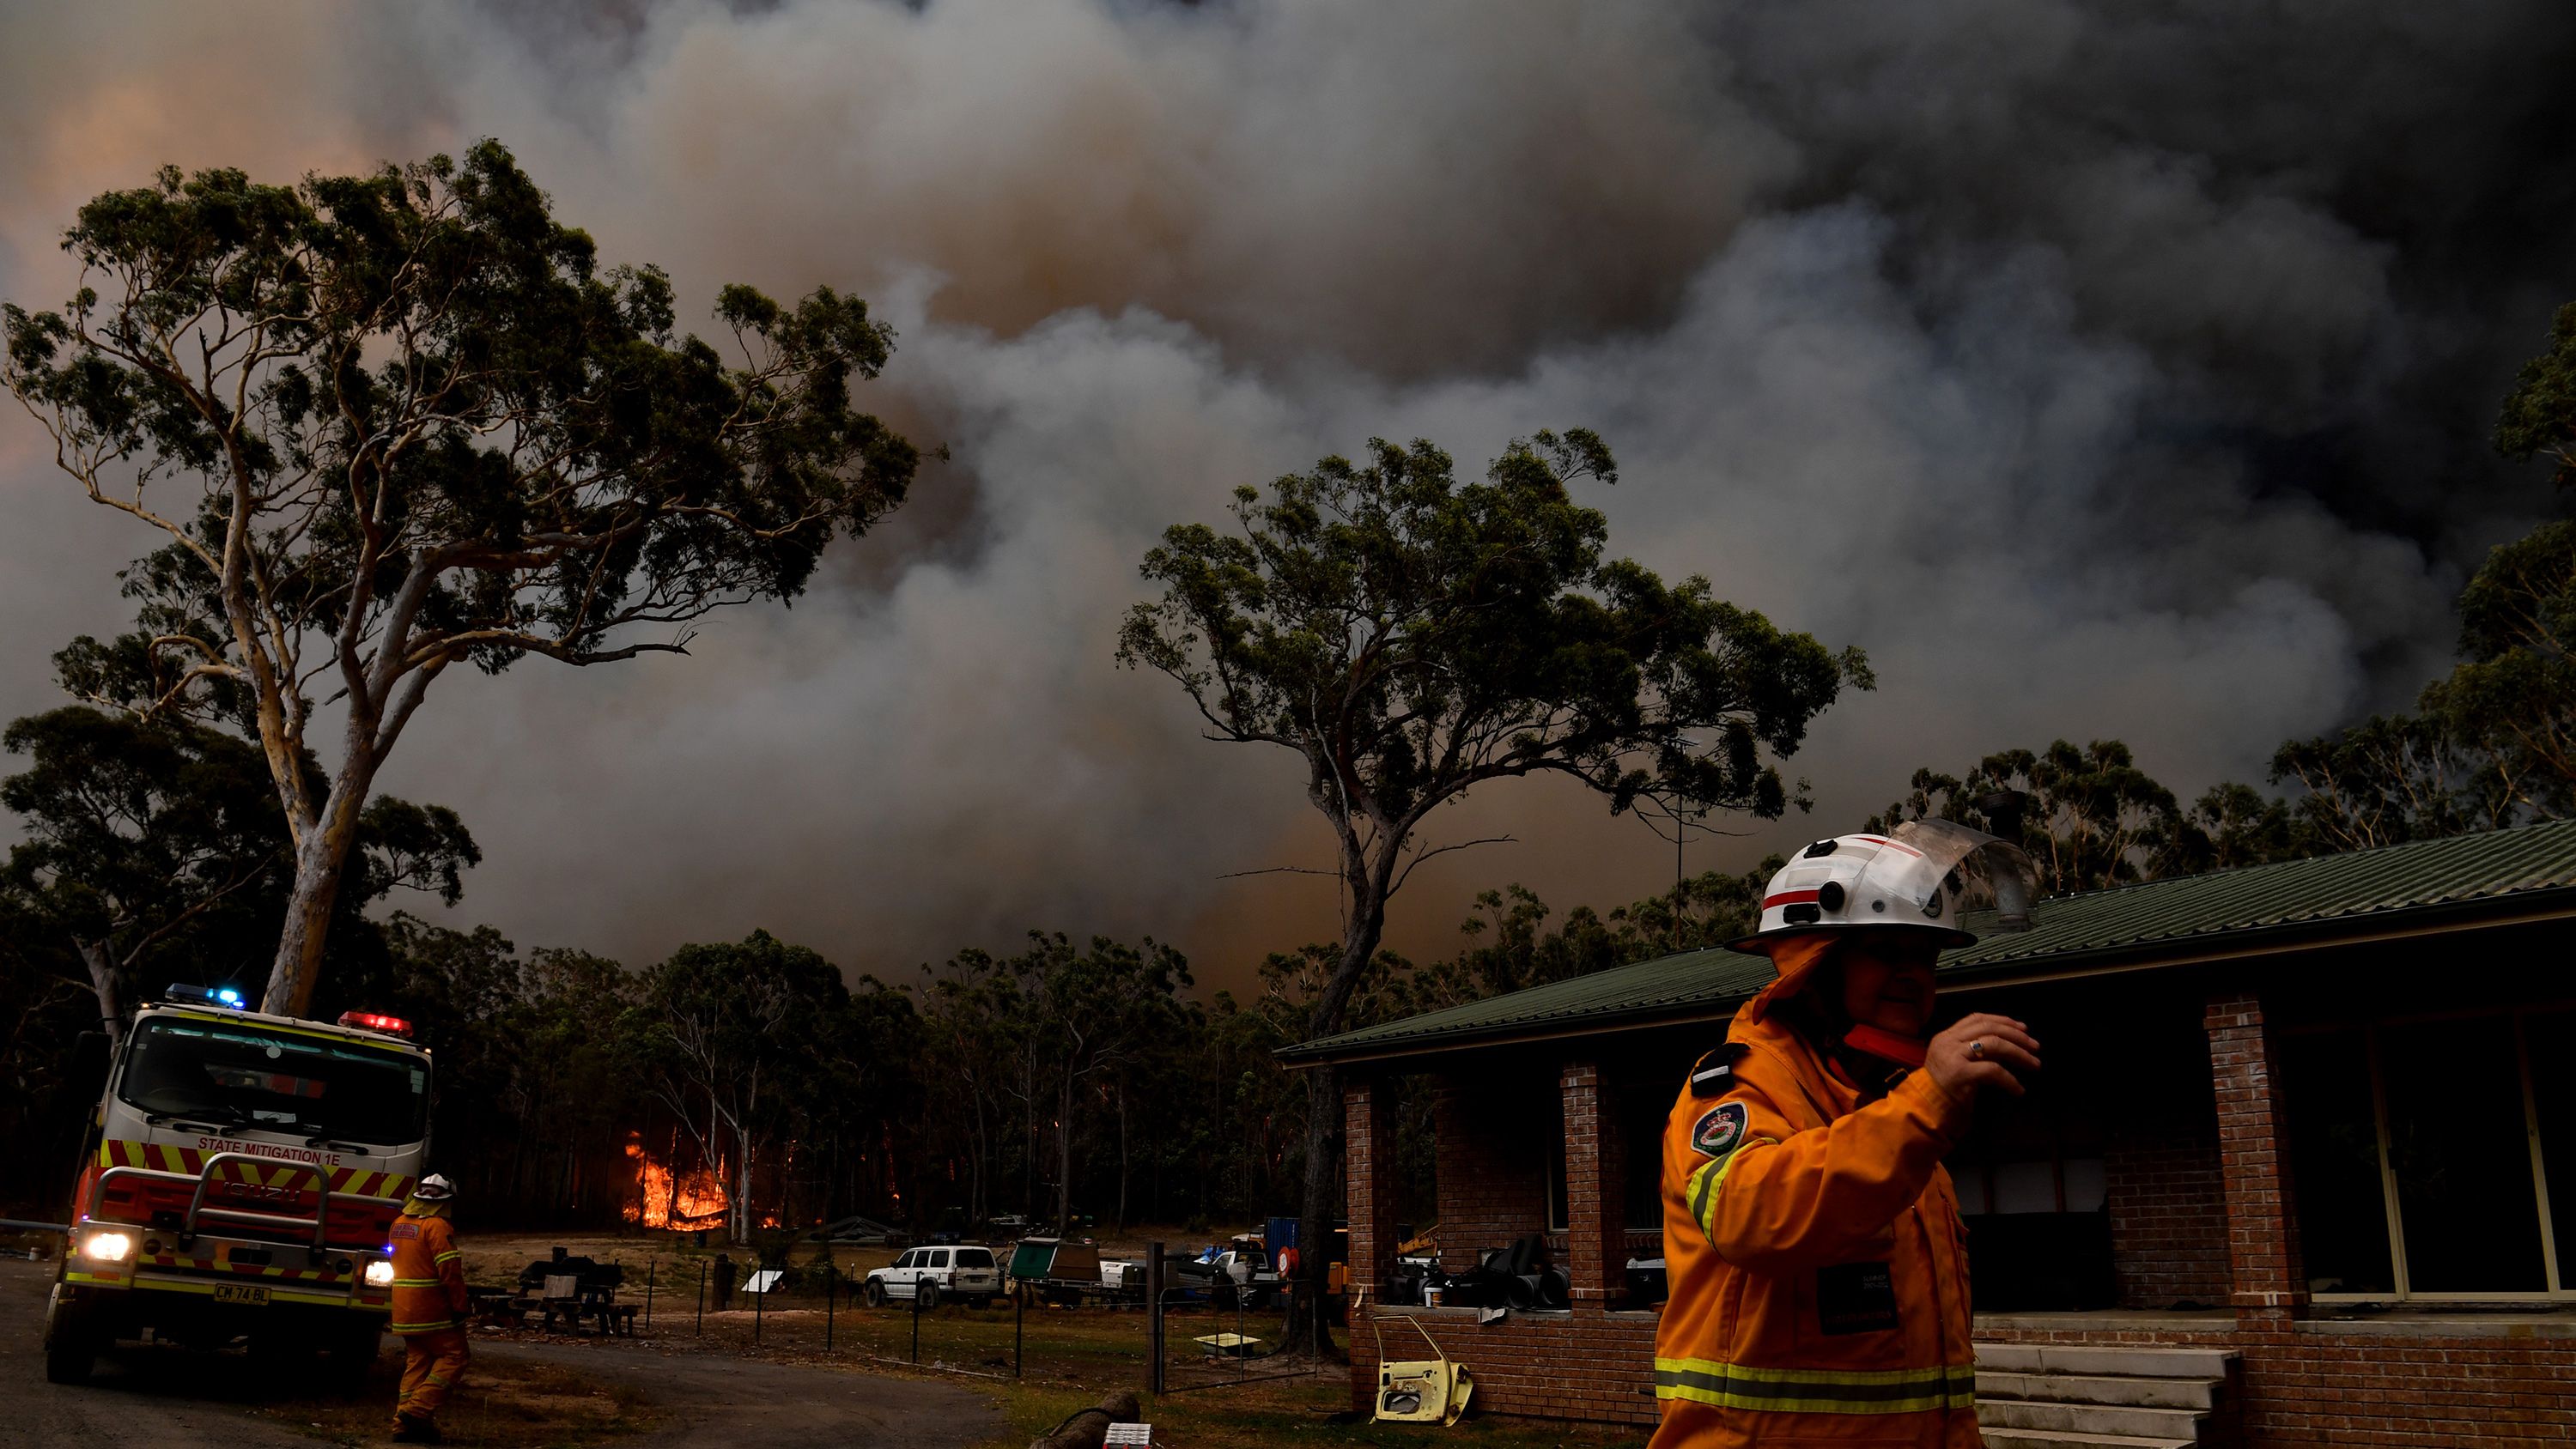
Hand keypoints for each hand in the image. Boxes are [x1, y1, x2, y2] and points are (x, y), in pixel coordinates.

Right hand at [1926, 1013, 2040, 1103]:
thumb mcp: (1955, 1063)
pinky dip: (2010, 1080)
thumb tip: (2007, 1044)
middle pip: (1988, 1027)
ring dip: (2019, 1054)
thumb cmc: (1943, 1091)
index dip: (2002, 1020)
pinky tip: (2018, 1090)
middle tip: (2035, 1046)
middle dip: (2016, 1035)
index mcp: (1946, 1037)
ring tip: (2034, 1064)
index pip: (1976, 1018)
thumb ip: (1973, 1051)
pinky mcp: (1960, 1074)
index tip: (2022, 1028)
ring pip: (1994, 1044)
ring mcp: (1953, 1056)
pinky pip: (1993, 1070)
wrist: (1925, 1112)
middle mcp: (1948, 1042)